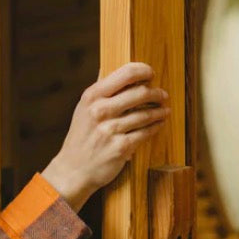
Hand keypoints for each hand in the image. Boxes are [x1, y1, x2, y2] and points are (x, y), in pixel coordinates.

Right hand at [41, 62, 169, 212]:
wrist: (74, 169)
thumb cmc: (81, 136)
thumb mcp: (84, 108)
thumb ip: (101, 90)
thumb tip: (114, 69)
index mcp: (92, 96)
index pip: (125, 74)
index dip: (143, 71)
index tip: (150, 74)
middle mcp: (100, 110)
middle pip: (139, 93)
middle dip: (156, 93)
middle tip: (162, 94)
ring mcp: (111, 129)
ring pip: (145, 114)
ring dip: (159, 111)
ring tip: (164, 109)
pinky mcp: (121, 147)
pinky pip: (145, 132)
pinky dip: (155, 126)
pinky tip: (159, 123)